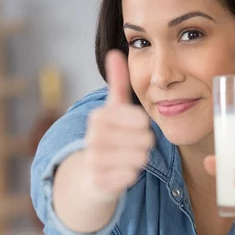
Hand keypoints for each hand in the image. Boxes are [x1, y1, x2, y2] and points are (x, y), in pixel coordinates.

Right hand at [84, 50, 154, 200]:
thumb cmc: (109, 137)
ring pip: (140, 159)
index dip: (144, 126)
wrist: (89, 173)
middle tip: (131, 145)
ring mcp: (94, 161)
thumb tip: (115, 52)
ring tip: (126, 157)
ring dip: (139, 159)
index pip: (142, 120)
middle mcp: (93, 138)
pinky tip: (120, 171)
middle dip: (144, 144)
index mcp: (98, 117)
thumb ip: (118, 83)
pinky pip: (131, 177)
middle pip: (145, 140)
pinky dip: (131, 175)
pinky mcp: (99, 182)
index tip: (134, 128)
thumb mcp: (113, 110)